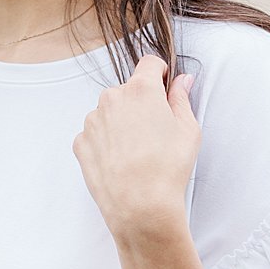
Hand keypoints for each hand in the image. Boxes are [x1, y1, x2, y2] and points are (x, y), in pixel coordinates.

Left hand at [71, 55, 197, 244]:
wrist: (140, 204)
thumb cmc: (168, 167)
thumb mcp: (188, 129)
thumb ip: (181, 98)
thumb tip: (181, 81)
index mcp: (141, 90)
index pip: (149, 63)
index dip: (160, 72)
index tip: (164, 84)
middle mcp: (111, 98)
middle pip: (128, 90)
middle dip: (140, 103)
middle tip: (155, 130)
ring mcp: (92, 120)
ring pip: (109, 112)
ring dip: (121, 122)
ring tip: (137, 150)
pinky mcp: (81, 141)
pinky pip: (95, 134)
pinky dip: (106, 142)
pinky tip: (121, 160)